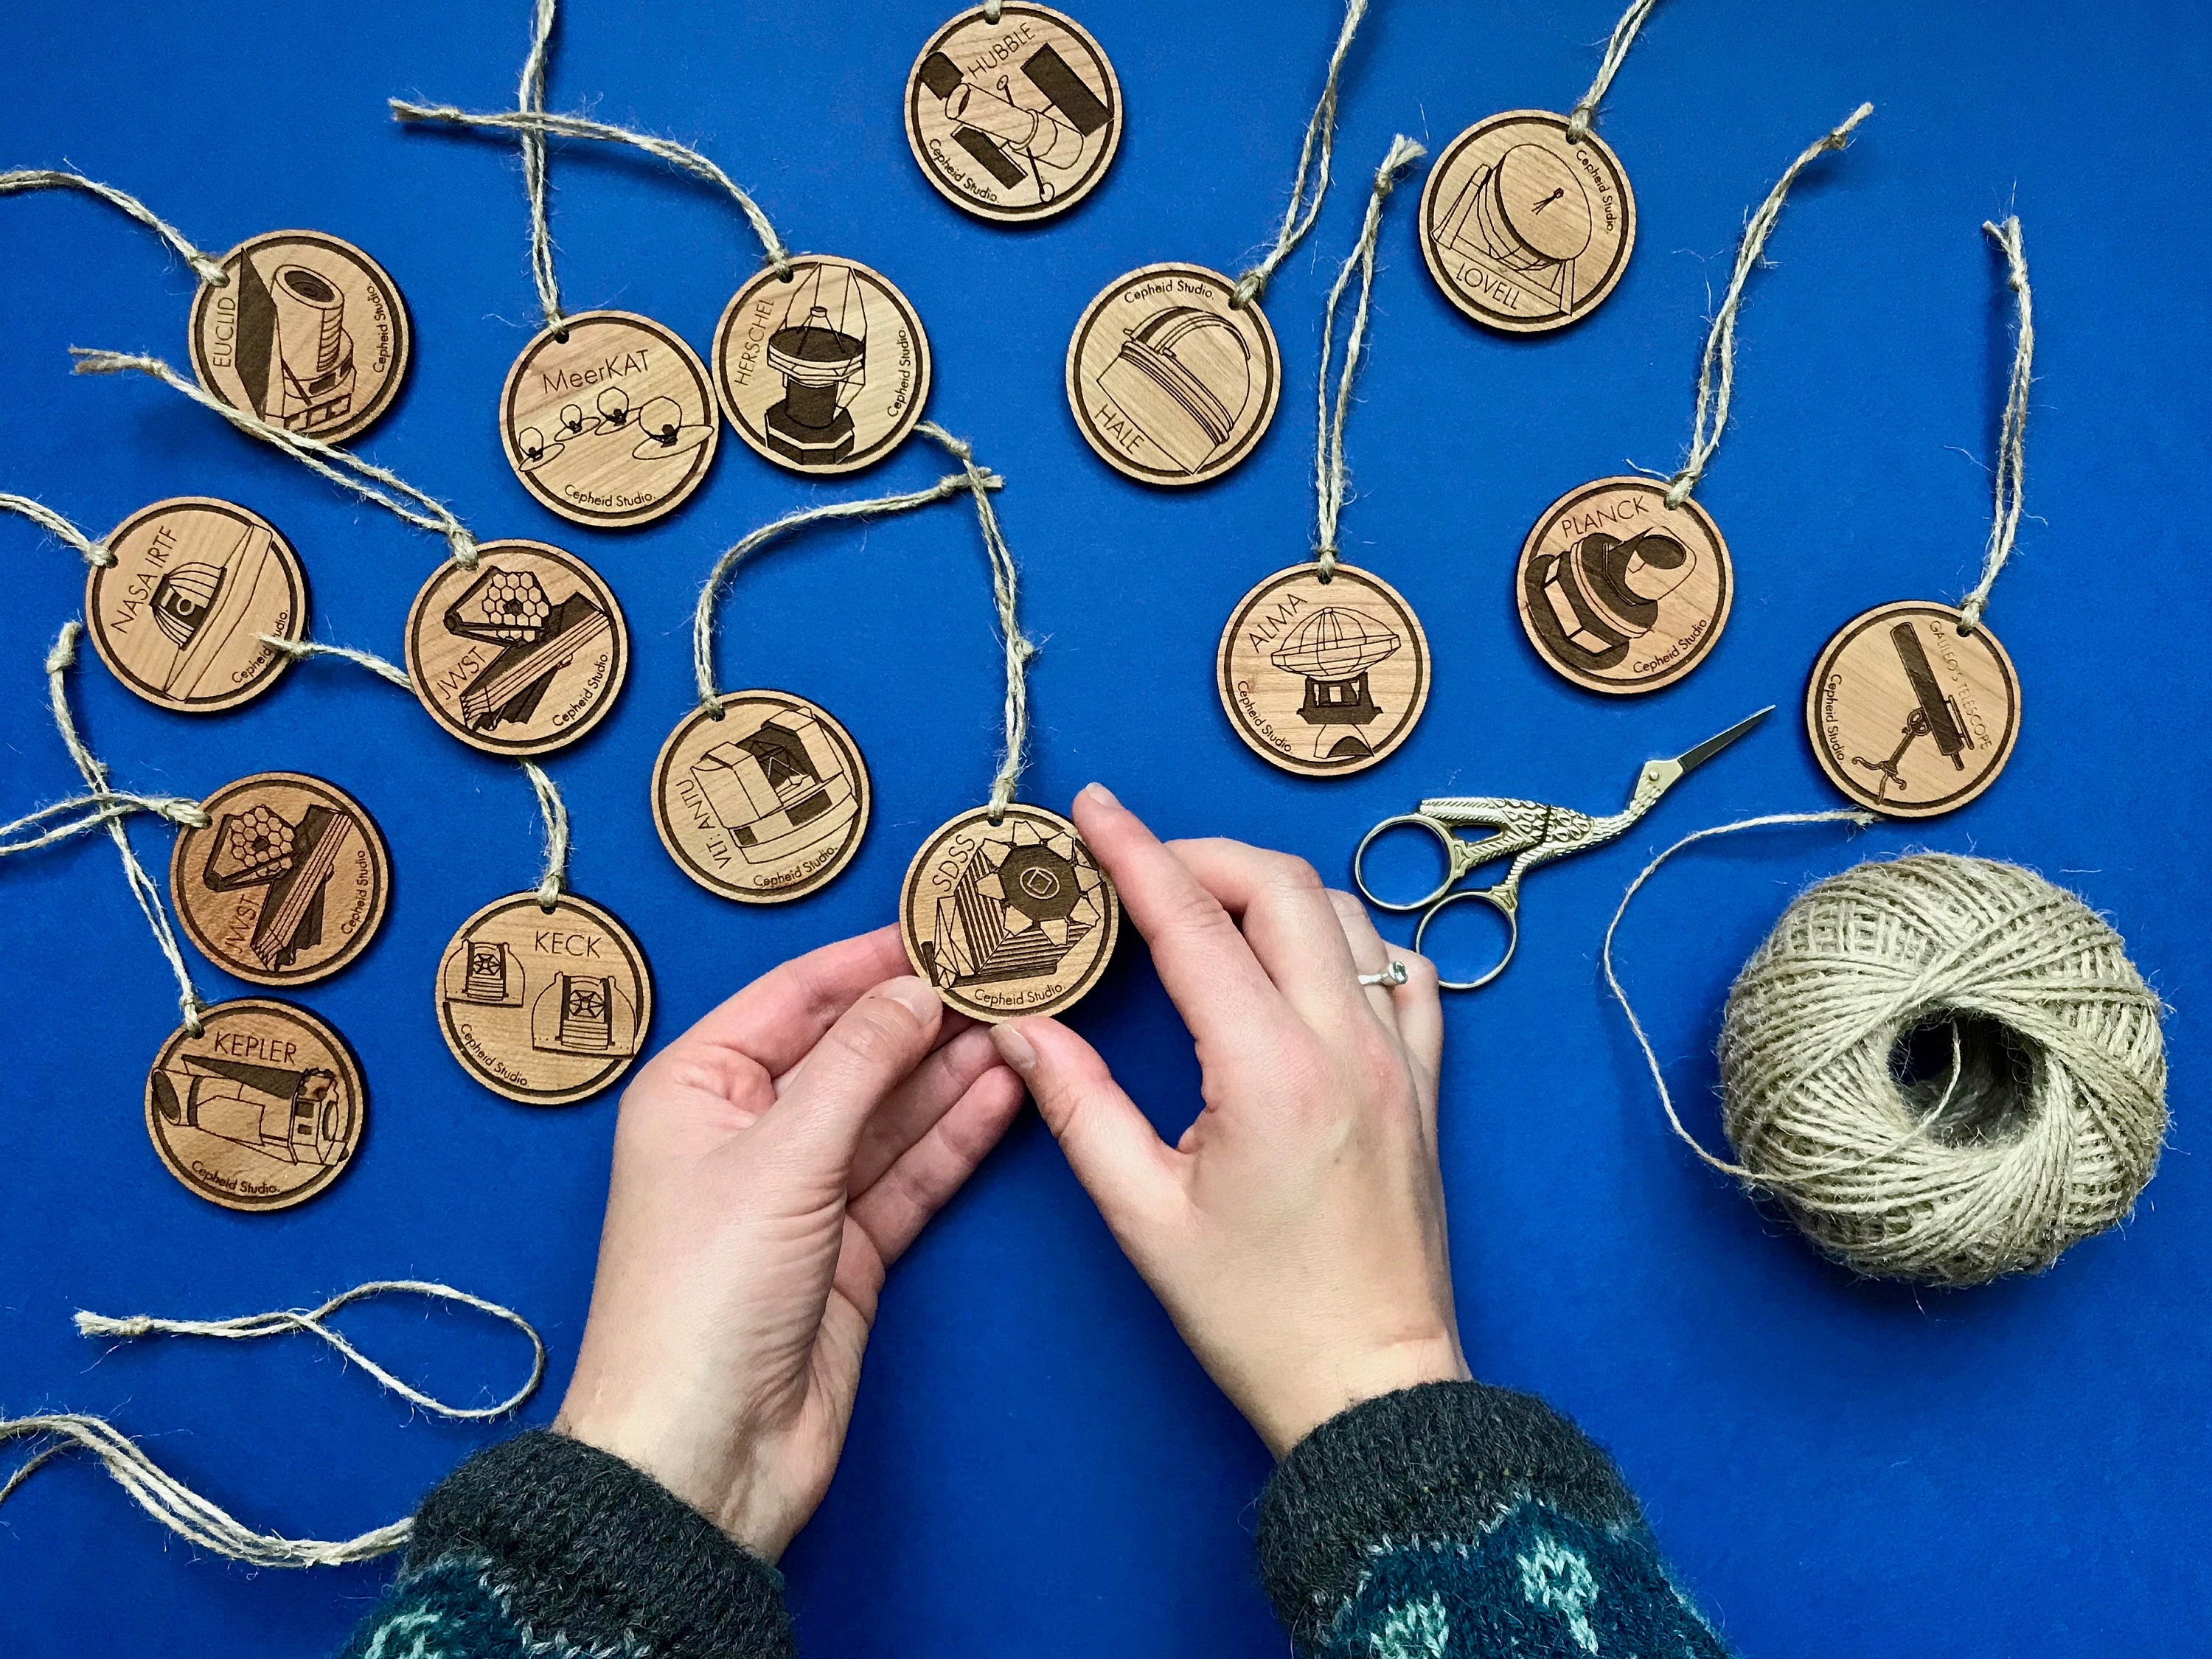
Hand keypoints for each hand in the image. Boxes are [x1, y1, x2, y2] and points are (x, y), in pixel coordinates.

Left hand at [557, 927, 1024, 1558]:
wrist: (702, 1455)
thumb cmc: (701, 1298)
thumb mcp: (781, 1156)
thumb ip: (858, 1063)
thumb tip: (916, 985)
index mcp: (696, 1088)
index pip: (796, 996)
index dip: (873, 958)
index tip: (946, 921)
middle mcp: (747, 1131)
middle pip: (851, 1050)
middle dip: (926, 1013)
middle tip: (1006, 968)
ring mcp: (801, 1192)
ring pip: (890, 1111)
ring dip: (953, 1069)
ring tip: (1025, 1019)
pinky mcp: (848, 1248)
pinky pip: (909, 1172)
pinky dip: (956, 1135)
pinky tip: (1005, 1091)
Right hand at [990, 785, 1466, 1457]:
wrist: (1372, 1385)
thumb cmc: (1256, 1316)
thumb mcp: (1143, 1215)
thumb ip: (1078, 1106)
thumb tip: (1022, 1026)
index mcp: (1269, 1070)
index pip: (1193, 919)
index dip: (1134, 852)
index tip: (1091, 808)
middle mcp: (1344, 1043)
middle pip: (1278, 885)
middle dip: (1198, 853)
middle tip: (1134, 864)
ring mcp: (1398, 1058)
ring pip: (1344, 914)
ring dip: (1271, 890)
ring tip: (1205, 907)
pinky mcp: (1424, 1085)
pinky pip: (1404, 972)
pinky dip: (1352, 941)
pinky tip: (1307, 960)